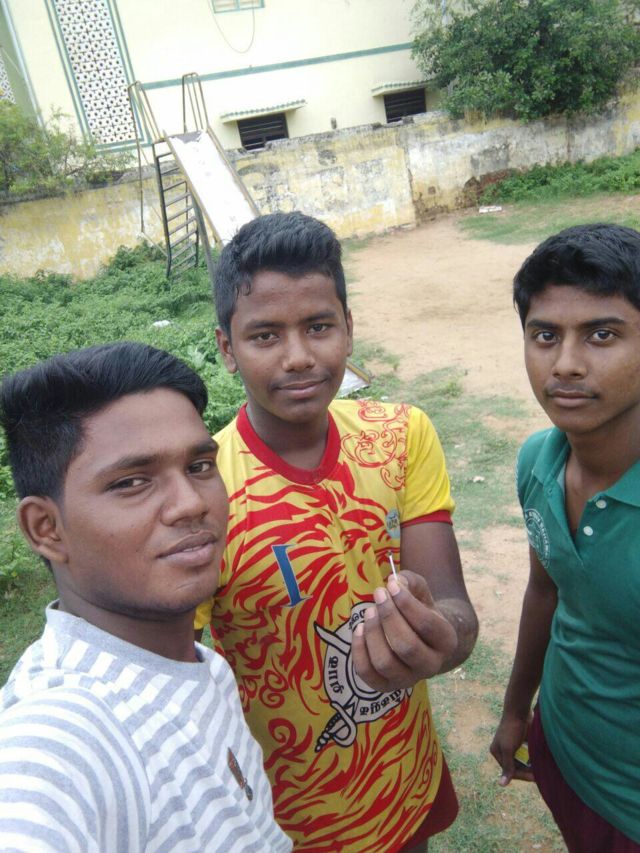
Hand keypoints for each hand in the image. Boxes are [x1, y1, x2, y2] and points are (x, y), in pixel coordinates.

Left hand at [351, 570, 457, 691]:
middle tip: (378, 594)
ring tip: (369, 611)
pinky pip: (367, 673)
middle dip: (388, 617)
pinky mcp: (386, 686)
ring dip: (373, 633)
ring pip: (385, 662)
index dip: (406, 603)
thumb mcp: (422, 592)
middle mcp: (431, 665)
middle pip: (406, 646)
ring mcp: (408, 679)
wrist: (423, 640)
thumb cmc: (421, 610)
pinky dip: (359, 650)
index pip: (427, 624)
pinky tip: (359, 628)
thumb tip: (394, 581)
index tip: (390, 585)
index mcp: (446, 641)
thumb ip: (410, 582)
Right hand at [490, 713, 534, 785]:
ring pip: (523, 761)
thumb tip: (501, 785)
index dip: (522, 775)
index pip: (509, 770)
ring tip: (541, 769)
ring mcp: (513, 746)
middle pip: (516, 766)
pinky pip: (527, 754)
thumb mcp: (508, 749)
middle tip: (540, 775)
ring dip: (531, 765)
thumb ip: (507, 766)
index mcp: (497, 752)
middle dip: (527, 770)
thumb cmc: (512, 729)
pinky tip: (540, 760)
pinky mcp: (521, 741)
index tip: (534, 778)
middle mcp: (504, 750)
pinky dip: (533, 757)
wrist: (519, 710)